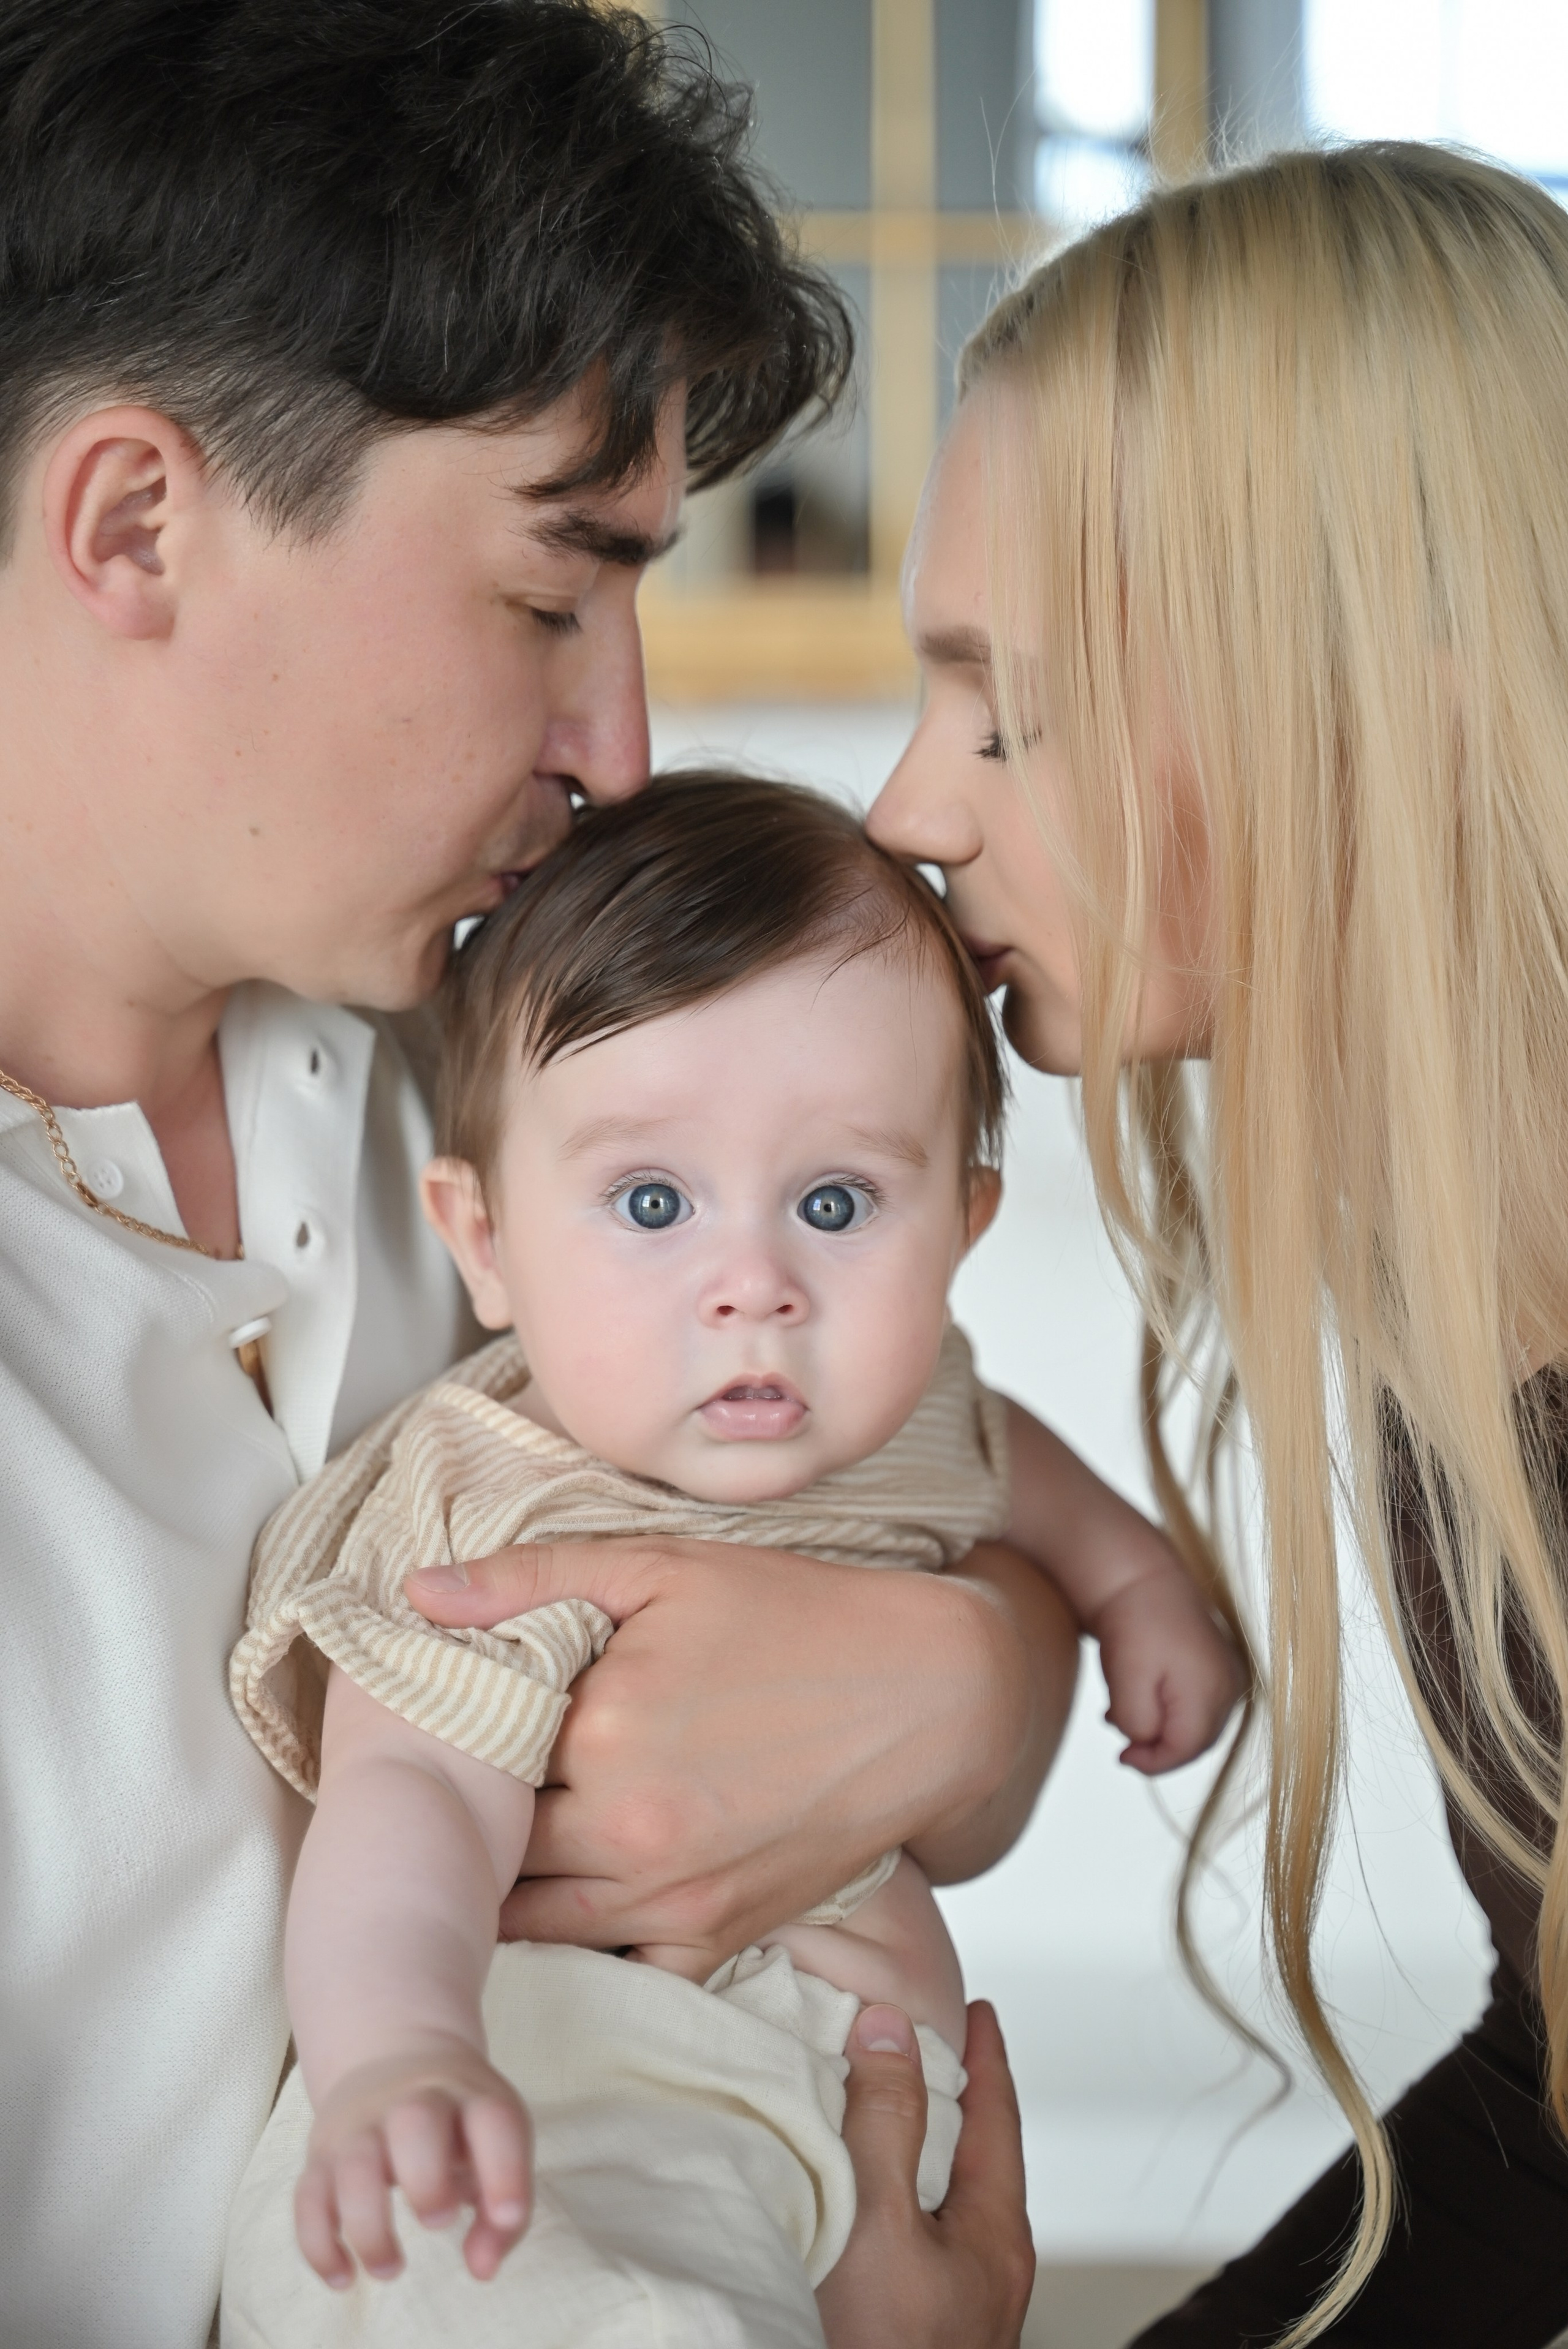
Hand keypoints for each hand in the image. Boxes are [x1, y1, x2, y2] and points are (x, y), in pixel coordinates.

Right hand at [295, 2041, 531, 2289]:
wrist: (394, 2054)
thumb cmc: (458, 2123)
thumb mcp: (496, 2147)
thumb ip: (504, 2213)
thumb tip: (482, 2270)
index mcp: (469, 2095)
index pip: (494, 2120)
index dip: (506, 2170)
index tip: (508, 2217)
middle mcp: (413, 2101)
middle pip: (414, 2122)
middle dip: (426, 2180)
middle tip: (439, 2224)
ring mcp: (361, 2125)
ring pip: (352, 2165)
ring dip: (368, 2227)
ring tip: (392, 2269)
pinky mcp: (323, 2154)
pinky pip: (307, 2197)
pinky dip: (318, 2243)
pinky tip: (344, 2277)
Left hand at [406, 1537, 1053, 1972]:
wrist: (930, 1692)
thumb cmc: (799, 1617)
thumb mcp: (663, 1568)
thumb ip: (531, 1579)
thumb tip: (417, 1593)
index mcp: (600, 1735)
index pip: (471, 1763)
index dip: (446, 1748)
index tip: (434, 1734)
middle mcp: (628, 1831)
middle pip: (493, 1854)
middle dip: (467, 1827)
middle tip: (446, 1801)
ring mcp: (675, 1896)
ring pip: (534, 1924)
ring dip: (506, 1891)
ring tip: (488, 1855)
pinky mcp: (719, 1934)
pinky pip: (618, 1972)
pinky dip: (584, 1949)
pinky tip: (571, 1905)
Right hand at [816, 2000, 1035, 2348]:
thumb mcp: (881, 2224)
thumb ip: (886, 2124)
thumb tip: (891, 2031)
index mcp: (994, 2235)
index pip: (998, 2116)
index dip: (985, 2055)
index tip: (978, 2009)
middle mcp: (986, 2271)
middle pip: (978, 2158)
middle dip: (951, 2099)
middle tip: (924, 2048)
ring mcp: (957, 2309)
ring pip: (944, 2203)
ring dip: (916, 2151)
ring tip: (881, 2112)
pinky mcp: (919, 2332)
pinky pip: (914, 2240)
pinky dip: (892, 2198)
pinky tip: (856, 2204)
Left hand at [1092, 1566, 1245, 1773]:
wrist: (1140, 1573)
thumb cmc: (1131, 1622)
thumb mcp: (1126, 1681)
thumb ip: (1138, 1724)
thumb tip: (1145, 1741)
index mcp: (1211, 1690)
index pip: (1187, 1749)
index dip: (1153, 1763)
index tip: (1122, 1758)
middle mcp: (1230, 1684)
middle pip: (1196, 1741)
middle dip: (1159, 1748)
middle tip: (1123, 1745)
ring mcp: (1229, 1672)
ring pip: (1197, 1724)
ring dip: (1163, 1730)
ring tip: (1122, 1717)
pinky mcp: (1220, 1663)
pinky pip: (1199, 1702)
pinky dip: (1171, 1711)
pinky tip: (1137, 1701)